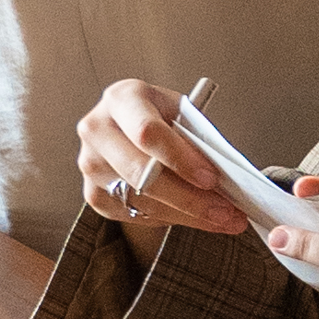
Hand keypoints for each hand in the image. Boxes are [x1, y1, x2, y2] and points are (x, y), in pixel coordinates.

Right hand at [74, 79, 244, 237]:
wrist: (128, 129)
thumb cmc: (160, 118)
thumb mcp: (180, 115)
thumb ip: (197, 141)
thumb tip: (227, 180)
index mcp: (123, 99)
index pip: (148, 133)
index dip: (181, 159)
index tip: (211, 179)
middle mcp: (98, 130)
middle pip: (142, 173)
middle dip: (190, 197)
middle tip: (226, 211)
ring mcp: (91, 165)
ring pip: (143, 200)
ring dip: (189, 214)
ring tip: (223, 218)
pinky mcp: (94, 194)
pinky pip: (137, 215)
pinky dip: (173, 218)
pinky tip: (196, 216)